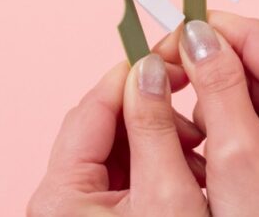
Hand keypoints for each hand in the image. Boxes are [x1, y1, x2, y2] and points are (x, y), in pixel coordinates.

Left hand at [27, 56, 208, 215]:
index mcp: (61, 194)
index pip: (92, 108)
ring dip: (160, 134)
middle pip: (104, 125)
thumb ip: (154, 128)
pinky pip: (127, 169)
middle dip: (150, 109)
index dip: (133, 75)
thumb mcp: (167, 195)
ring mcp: (80, 206)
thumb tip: (150, 70)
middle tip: (187, 96)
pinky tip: (190, 166)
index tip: (168, 56)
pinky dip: (159, 160)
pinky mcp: (101, 214)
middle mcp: (62, 198)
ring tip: (197, 144)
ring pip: (118, 144)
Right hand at [155, 12, 258, 216]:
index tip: (161, 45)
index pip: (258, 37)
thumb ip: (215, 84)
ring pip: (253, 92)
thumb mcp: (234, 153)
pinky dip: (229, 130)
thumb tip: (195, 32)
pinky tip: (212, 156)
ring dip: (216, 107)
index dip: (204, 34)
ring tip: (199, 144)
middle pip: (255, 64)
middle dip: (208, 78)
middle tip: (163, 91)